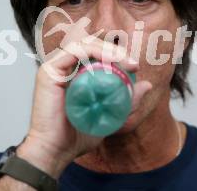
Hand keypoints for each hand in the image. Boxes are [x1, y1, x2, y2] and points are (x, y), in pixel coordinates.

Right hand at [17, 37, 152, 177]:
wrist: (55, 151)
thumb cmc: (77, 136)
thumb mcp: (110, 116)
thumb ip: (127, 101)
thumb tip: (147, 85)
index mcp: (75, 75)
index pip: (96, 54)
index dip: (116, 54)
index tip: (135, 67)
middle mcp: (65, 68)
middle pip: (91, 46)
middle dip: (114, 50)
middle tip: (132, 64)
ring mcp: (56, 68)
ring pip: (83, 44)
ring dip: (106, 49)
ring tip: (123, 61)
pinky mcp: (49, 71)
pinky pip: (72, 51)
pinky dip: (92, 51)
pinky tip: (108, 61)